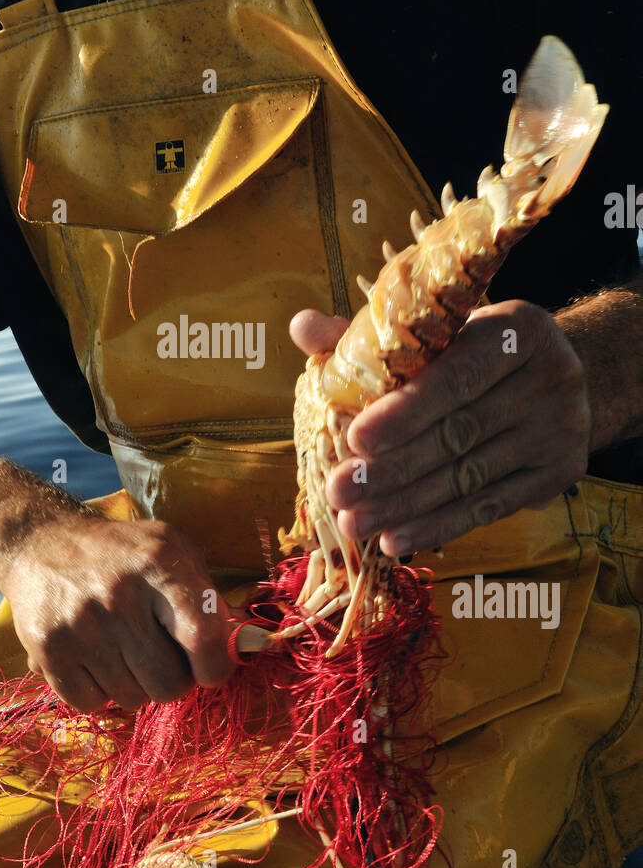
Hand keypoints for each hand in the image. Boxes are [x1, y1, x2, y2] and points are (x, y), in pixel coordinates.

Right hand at [0, 516, 233, 711]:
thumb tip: (241, 645)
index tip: (208, 668)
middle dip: (171, 679)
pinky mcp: (47, 649)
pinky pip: (91, 705)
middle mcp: (119, 595)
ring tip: (120, 649)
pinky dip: (97, 692)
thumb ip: (208, 594)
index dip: (215, 667)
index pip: (203, 638)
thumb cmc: (120, 551)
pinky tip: (93, 660)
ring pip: (131, 699)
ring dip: (133, 684)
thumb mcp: (171, 549)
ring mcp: (81, 625)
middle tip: (158, 655)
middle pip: (169, 684)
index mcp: (159, 564)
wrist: (38, 542)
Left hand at [290, 300, 590, 555]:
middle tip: (339, 492)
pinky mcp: (562, 471)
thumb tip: (301, 328)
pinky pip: (491, 506)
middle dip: (393, 470)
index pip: (457, 376)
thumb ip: (370, 336)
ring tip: (354, 524)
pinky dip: (439, 526)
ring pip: (472, 477)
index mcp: (517, 329)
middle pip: (461, 433)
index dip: (405, 411)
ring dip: (406, 506)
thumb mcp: (436, 330)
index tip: (355, 440)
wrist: (565, 374)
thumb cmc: (475, 349)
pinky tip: (395, 539)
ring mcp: (561, 428)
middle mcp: (552, 376)